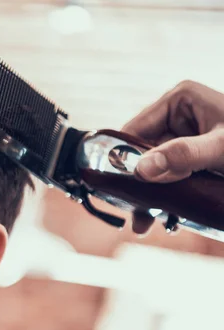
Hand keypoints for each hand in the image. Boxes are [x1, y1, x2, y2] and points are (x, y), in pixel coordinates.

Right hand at [122, 80, 223, 233]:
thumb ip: (183, 156)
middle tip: (138, 216)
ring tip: (147, 225)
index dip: (123, 159)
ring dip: (150, 198)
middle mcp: (178, 117)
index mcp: (179, 100)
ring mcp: (185, 139)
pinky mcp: (193, 160)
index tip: (120, 189)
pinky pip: (170, 179)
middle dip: (139, 186)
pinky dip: (166, 198)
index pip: (134, 129)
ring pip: (154, 170)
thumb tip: (141, 170)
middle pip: (142, 153)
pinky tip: (168, 218)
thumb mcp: (222, 150)